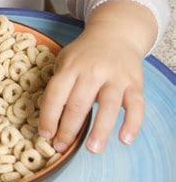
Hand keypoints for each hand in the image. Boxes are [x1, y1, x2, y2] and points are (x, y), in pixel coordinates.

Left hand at [38, 33, 144, 153]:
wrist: (114, 33)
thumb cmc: (84, 53)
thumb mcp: (65, 59)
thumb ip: (59, 82)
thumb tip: (49, 115)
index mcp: (71, 67)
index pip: (56, 94)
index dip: (48, 116)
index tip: (45, 135)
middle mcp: (92, 71)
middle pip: (78, 104)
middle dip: (68, 129)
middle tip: (62, 148)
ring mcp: (115, 77)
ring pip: (108, 106)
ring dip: (99, 130)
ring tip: (91, 149)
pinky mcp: (134, 82)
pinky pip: (136, 105)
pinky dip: (132, 123)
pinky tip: (125, 139)